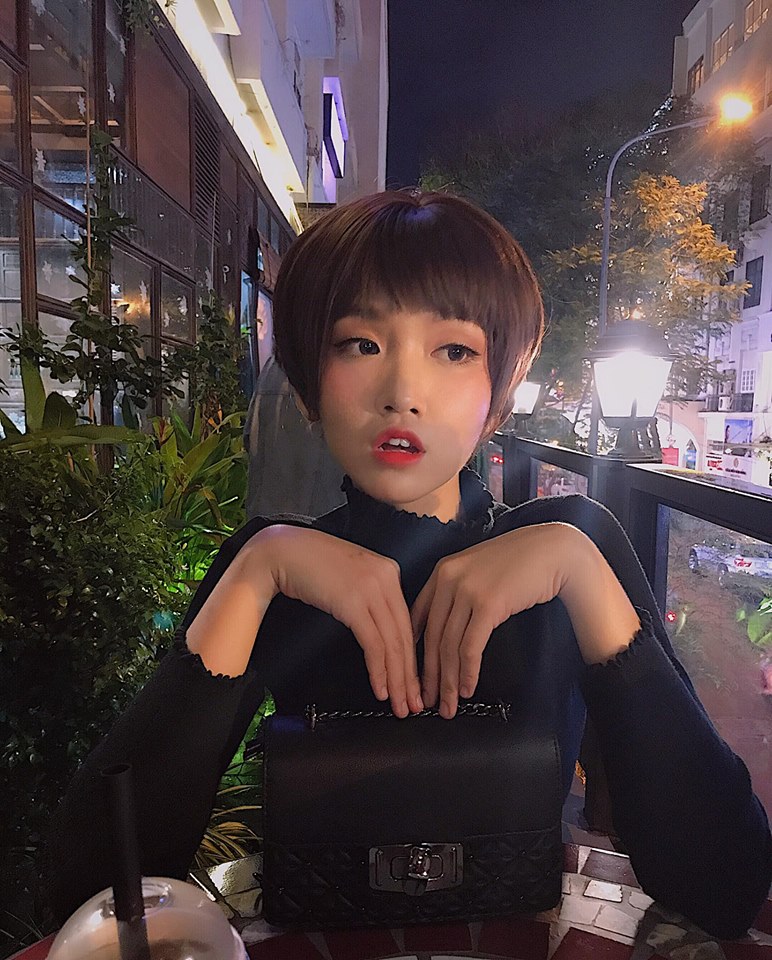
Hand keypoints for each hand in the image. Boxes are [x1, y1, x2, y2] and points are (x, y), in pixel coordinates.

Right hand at [255, 526, 422, 716]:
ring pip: (393, 643)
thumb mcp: (349, 579)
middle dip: (410, 675)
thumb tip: (380, 634)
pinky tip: (381, 688)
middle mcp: (386, 578)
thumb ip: (369, 599)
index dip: (412, 656)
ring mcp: (372, 589)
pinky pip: (374, 644)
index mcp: (388, 571)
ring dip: (398, 679)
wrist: (281, 552)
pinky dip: (379, 670)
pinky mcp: (354, 602)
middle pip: (405, 635)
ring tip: (400, 704)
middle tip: (415, 704)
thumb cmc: (309, 565)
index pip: (407, 622)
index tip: (414, 681)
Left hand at [411, 522, 639, 717]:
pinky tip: (468, 688)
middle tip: (428, 701)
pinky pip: (470, 647)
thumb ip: (458, 592)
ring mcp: (467, 591)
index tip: (414, 676)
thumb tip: (446, 629)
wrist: (553, 550)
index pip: (417, 619)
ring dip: (448, 681)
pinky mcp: (488, 604)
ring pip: (448, 646)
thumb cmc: (520, 562)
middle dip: (429, 675)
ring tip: (449, 704)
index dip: (414, 652)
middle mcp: (448, 580)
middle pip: (431, 637)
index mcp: (442, 572)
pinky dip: (467, 672)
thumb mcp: (479, 571)